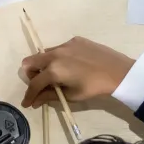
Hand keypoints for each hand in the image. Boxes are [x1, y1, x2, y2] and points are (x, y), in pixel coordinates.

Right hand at [20, 37, 134, 107]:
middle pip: (30, 62)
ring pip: (44, 54)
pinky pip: (59, 49)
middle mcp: (54, 54)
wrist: (117, 71)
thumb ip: (50, 96)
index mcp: (53, 70)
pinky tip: (72, 66)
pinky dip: (59, 58)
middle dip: (31, 76)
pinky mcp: (74, 40)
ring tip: (56, 75)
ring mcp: (64, 45)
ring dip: (44, 66)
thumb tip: (35, 101)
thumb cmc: (94, 87)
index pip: (34, 84)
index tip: (26, 103)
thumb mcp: (71, 95)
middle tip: (40, 85)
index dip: (29, 96)